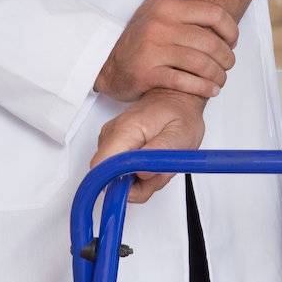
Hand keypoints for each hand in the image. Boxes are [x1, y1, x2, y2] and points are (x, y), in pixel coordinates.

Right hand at [90, 90, 205, 202]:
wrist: (176, 98)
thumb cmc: (179, 114)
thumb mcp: (180, 134)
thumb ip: (159, 154)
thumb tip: (141, 174)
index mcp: (124, 130)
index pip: (101, 167)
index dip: (117, 184)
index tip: (138, 183)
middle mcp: (111, 135)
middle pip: (110, 178)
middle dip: (137, 183)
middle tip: (158, 168)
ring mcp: (110, 140)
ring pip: (117, 179)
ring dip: (141, 180)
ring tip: (158, 161)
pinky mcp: (114, 146)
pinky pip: (121, 173)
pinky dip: (139, 175)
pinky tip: (151, 160)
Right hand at [95, 0, 237, 103]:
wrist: (109, 65)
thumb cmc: (140, 34)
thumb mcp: (155, 5)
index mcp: (167, 9)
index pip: (213, 14)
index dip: (230, 29)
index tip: (233, 41)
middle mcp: (159, 27)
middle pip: (209, 42)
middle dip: (226, 57)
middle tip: (228, 64)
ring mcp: (152, 51)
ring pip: (199, 63)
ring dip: (217, 75)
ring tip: (221, 79)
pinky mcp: (147, 74)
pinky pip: (183, 82)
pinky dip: (202, 88)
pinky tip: (210, 90)